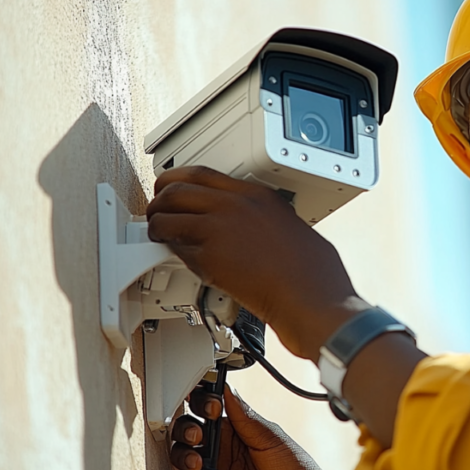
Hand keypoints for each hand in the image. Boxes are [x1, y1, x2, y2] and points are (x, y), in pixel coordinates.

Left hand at [146, 166, 368, 358]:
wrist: (312, 297)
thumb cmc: (312, 272)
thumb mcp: (289, 226)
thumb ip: (262, 219)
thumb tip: (249, 228)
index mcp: (258, 195)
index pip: (203, 173)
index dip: (179, 179)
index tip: (172, 186)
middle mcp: (236, 204)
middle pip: (177, 187)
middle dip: (160, 198)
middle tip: (157, 208)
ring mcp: (220, 228)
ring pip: (167, 214)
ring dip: (157, 224)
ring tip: (158, 233)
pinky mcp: (209, 257)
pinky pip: (175, 247)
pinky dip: (170, 250)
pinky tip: (176, 256)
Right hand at [171, 385, 350, 469]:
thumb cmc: (294, 469)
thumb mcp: (271, 437)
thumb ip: (245, 416)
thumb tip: (227, 390)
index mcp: (236, 428)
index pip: (210, 410)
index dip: (204, 404)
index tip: (210, 406)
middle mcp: (221, 447)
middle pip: (190, 429)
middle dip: (188, 427)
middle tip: (199, 433)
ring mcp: (214, 468)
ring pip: (182, 453)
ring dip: (184, 451)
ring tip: (198, 460)